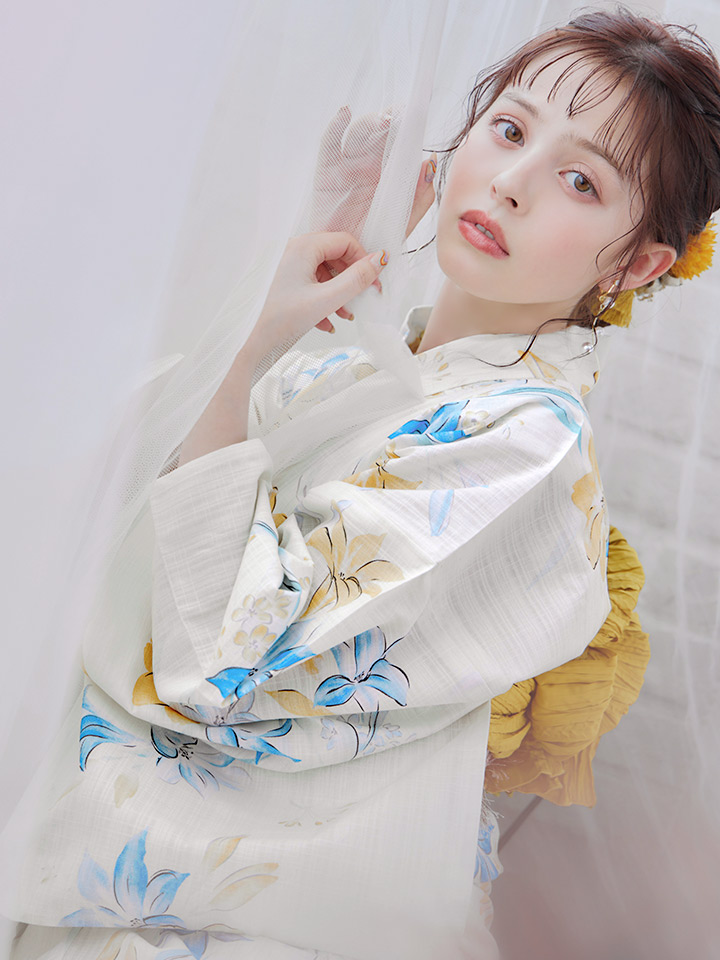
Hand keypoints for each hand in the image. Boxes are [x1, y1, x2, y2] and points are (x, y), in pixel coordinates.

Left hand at [245, 231, 386, 359]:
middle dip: (350, 280)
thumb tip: (380, 260)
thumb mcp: (327, 299)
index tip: (373, 283)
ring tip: (344, 315)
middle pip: (334, 256)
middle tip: (362, 300)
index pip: (345, 242)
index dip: (363, 261)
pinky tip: (326, 322)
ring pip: (323, 273)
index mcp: (304, 247)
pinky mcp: (282, 281)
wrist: (249, 340)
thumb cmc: (280, 318)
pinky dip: (322, 300)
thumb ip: (357, 279)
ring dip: (338, 294)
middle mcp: (293, 250)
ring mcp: (286, 266)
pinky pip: (309, 284)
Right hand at [312, 105, 436, 241]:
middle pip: (376, 137)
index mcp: (389, 178)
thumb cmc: (376, 245)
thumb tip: (431, 161)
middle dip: (386, 123)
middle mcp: (368, 170)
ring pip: (356, 138)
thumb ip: (420, 196)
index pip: (397, 147)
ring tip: (380, 122)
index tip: (412, 117)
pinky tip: (344, 114)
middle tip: (395, 118)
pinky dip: (335, 128)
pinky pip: (329, 148)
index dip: (404, 130)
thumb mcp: (404, 222)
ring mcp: (346, 171)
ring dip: (367, 125)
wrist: (349, 266)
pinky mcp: (326, 176)